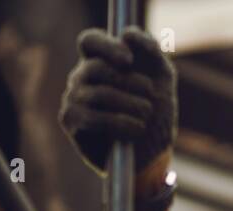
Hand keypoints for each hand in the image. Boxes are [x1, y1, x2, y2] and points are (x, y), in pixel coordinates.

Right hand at [59, 26, 176, 173]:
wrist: (153, 154)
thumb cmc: (155, 115)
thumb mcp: (162, 81)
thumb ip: (151, 53)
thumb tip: (128, 34)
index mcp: (102, 62)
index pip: (90, 41)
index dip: (107, 46)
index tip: (128, 61)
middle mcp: (83, 77)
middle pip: (96, 68)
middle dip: (129, 82)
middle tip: (151, 95)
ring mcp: (73, 97)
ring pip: (96, 93)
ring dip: (129, 104)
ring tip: (146, 116)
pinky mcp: (70, 120)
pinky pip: (89, 116)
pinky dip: (118, 122)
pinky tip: (136, 130)